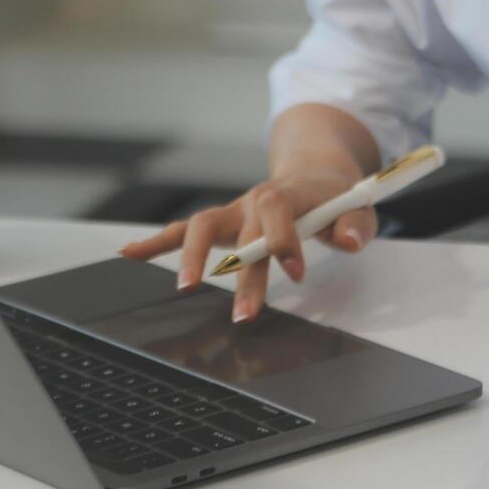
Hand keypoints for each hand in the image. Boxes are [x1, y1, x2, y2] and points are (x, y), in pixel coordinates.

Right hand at [117, 164, 377, 321]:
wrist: (318, 174)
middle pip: (241, 233)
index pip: (279, 210)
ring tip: (185, 288)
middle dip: (242, 275)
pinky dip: (155, 242)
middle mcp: (256, 200)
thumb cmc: (338, 198)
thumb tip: (350, 241)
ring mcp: (235, 211)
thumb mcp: (359, 208)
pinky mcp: (222, 223)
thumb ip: (356, 225)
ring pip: (202, 226)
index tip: (294, 272)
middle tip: (244, 314)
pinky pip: (182, 230)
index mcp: (289, 193)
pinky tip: (128, 255)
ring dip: (191, 257)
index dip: (283, 239)